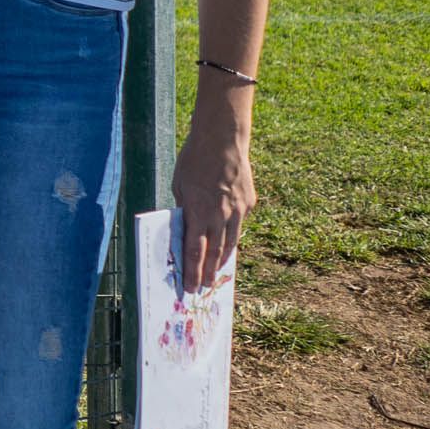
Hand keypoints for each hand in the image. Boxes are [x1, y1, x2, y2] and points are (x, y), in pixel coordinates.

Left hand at [171, 114, 256, 294]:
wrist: (223, 139)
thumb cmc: (194, 159)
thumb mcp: (180, 186)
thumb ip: (184, 209)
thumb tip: (185, 227)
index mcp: (199, 211)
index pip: (194, 250)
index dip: (192, 271)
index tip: (189, 286)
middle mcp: (220, 215)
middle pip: (213, 252)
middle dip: (206, 273)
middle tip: (202, 288)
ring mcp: (238, 210)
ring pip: (230, 243)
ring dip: (221, 260)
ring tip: (215, 273)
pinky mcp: (249, 203)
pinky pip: (239, 224)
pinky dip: (232, 235)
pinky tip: (227, 243)